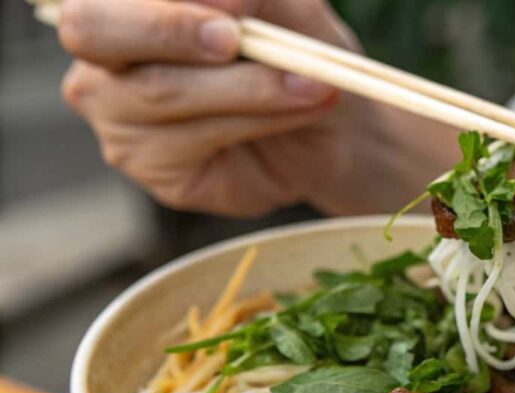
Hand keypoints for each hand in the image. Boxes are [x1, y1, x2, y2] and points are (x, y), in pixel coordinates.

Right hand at [58, 0, 383, 216]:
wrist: (332, 129)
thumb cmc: (297, 55)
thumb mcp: (288, 10)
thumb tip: (225, 0)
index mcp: (123, 3)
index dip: (161, 5)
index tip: (230, 9)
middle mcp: (104, 53)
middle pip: (92, 31)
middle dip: (168, 29)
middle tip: (232, 39)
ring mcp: (117, 114)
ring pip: (161, 90)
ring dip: (248, 85)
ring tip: (311, 84)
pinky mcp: (149, 165)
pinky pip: (193, 137)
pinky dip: (258, 119)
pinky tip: (299, 112)